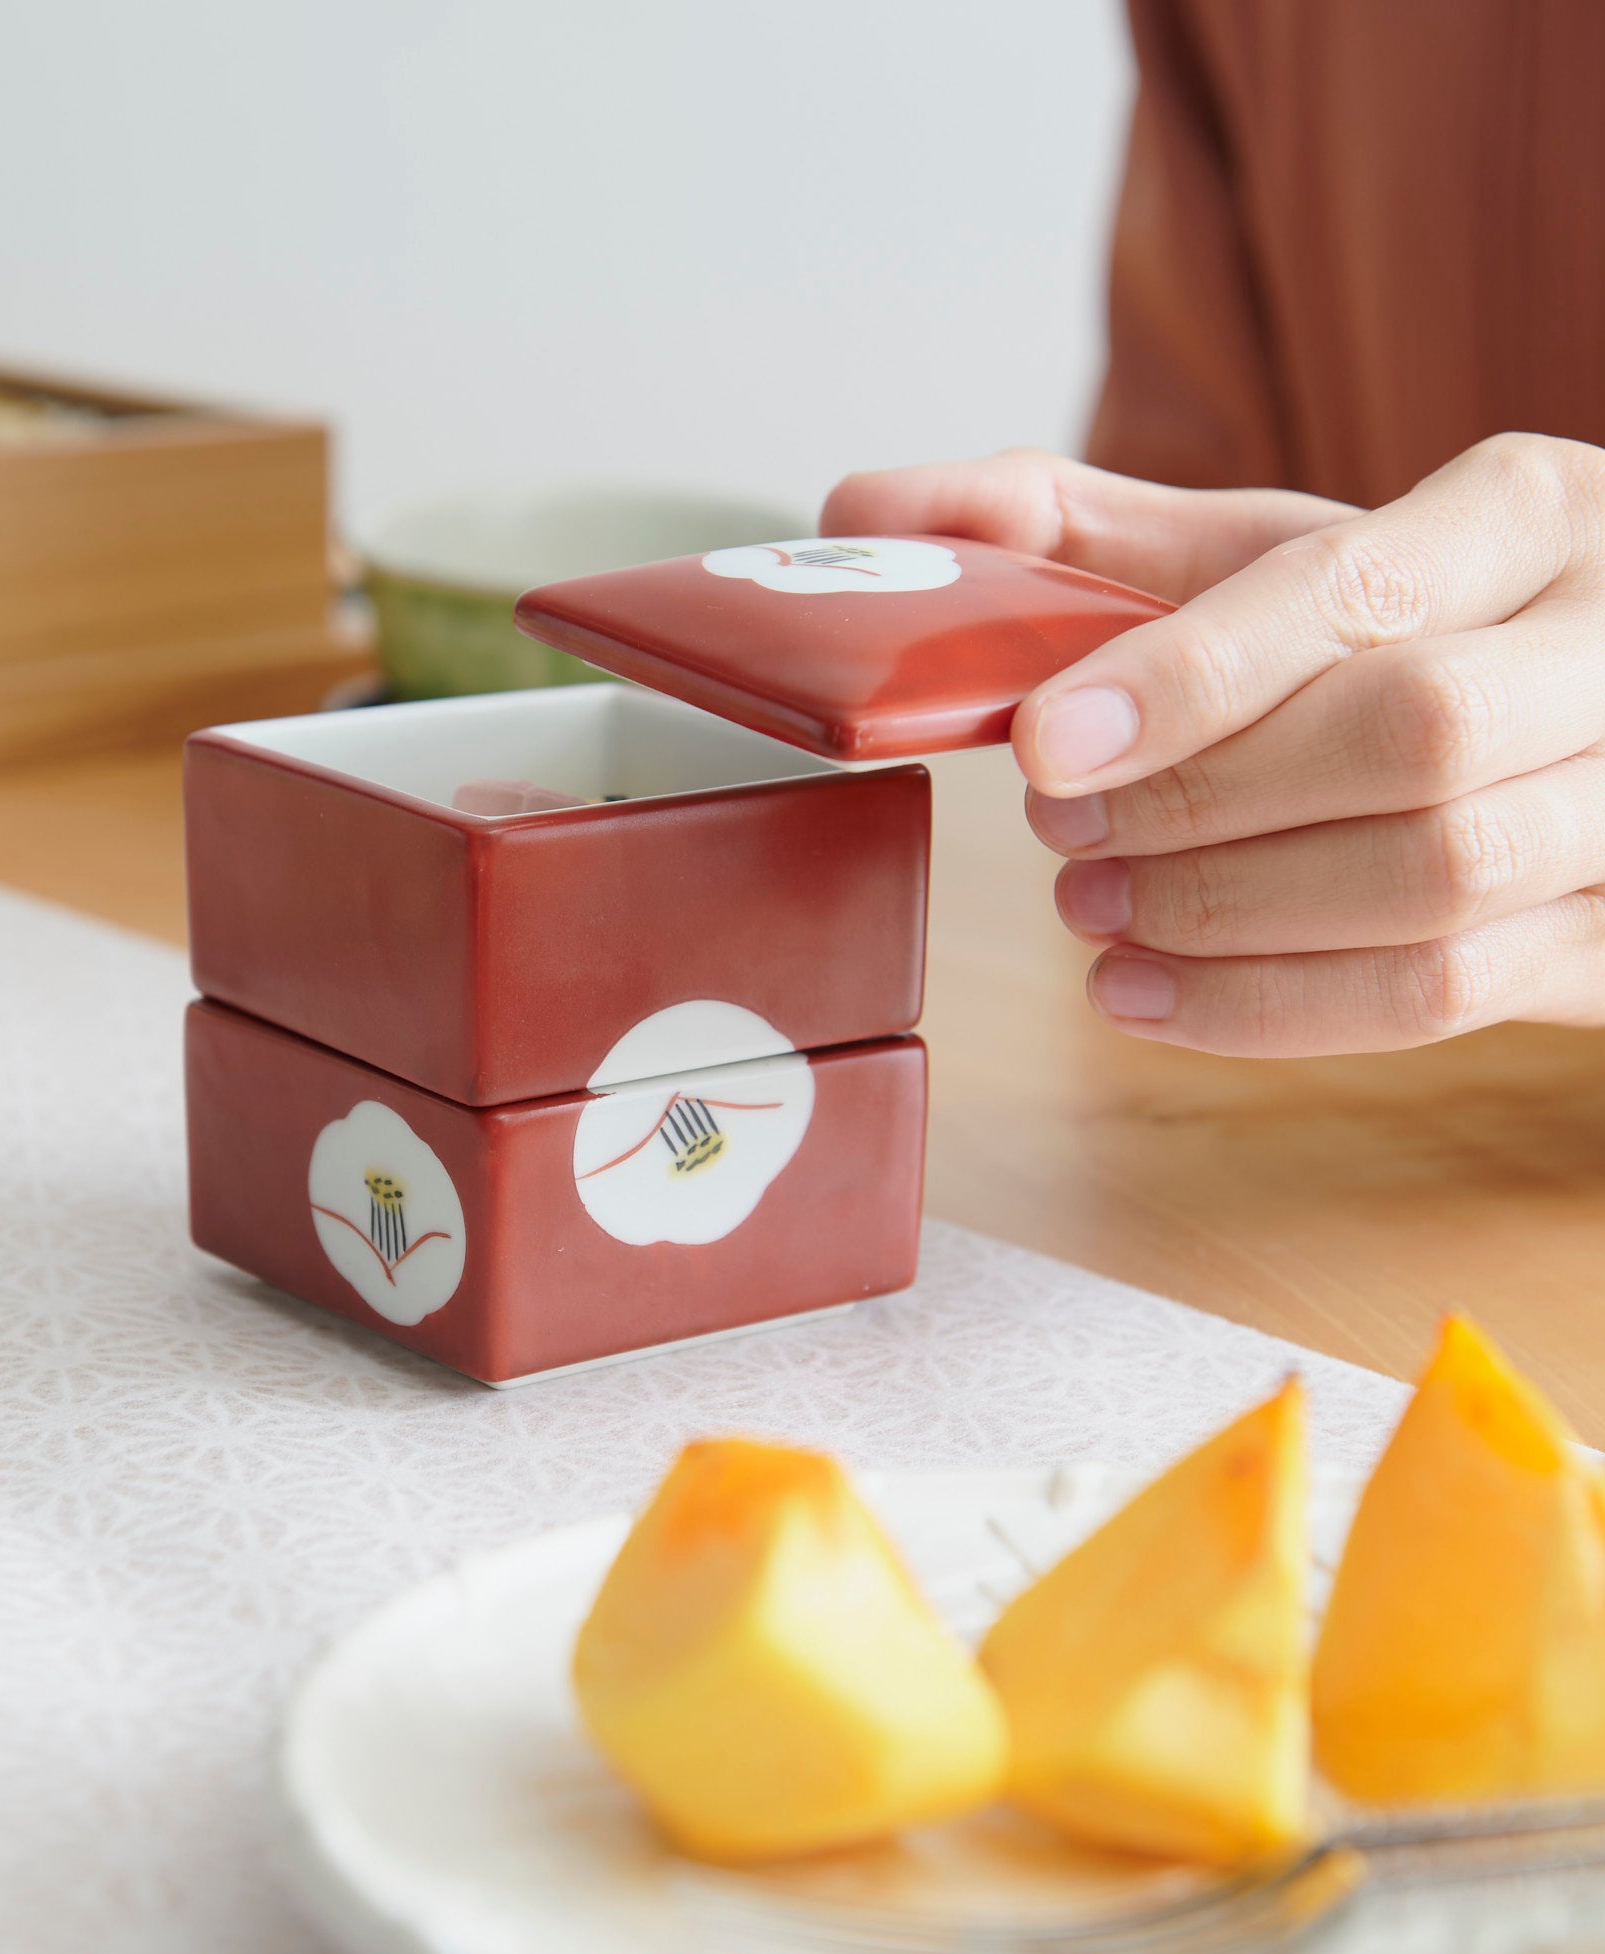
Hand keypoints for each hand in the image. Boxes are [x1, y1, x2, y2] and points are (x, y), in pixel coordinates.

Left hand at [824, 439, 1604, 1055]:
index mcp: (1528, 513)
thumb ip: (1079, 532)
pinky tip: (1150, 996)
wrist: (1596, 716)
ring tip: (1093, 918)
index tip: (1041, 742)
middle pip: (1415, 738)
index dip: (1186, 678)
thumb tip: (862, 504)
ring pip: (1441, 881)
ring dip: (1228, 920)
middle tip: (1062, 836)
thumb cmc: (1409, 628)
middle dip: (1203, 806)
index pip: (1350, 590)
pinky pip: (1449, 994)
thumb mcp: (1273, 558)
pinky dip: (1274, 1009)